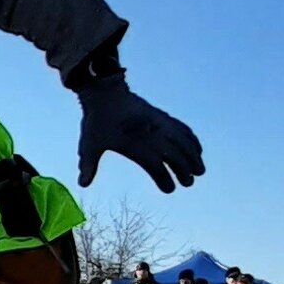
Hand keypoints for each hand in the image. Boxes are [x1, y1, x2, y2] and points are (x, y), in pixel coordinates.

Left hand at [76, 75, 204, 192]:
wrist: (105, 94)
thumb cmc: (97, 122)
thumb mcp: (90, 145)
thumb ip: (89, 165)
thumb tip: (82, 185)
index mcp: (135, 145)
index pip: (154, 166)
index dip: (164, 178)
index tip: (170, 189)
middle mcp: (151, 134)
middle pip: (174, 155)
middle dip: (184, 170)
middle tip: (189, 183)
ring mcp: (159, 124)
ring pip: (183, 142)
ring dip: (193, 156)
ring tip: (201, 171)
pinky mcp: (162, 116)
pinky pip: (182, 128)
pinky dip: (192, 139)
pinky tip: (197, 148)